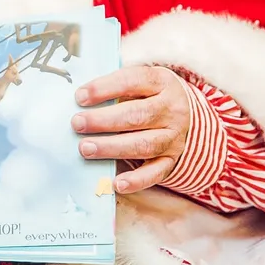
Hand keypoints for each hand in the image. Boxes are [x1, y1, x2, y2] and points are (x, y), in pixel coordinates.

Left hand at [71, 66, 190, 193]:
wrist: (187, 114)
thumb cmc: (150, 96)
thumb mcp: (140, 83)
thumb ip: (115, 88)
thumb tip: (78, 100)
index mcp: (161, 82)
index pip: (132, 82)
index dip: (104, 88)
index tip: (79, 97)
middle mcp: (171, 110)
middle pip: (137, 115)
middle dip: (104, 120)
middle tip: (77, 123)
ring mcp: (173, 137)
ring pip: (144, 144)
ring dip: (112, 148)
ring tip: (86, 149)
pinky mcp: (171, 160)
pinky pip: (156, 173)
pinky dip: (137, 180)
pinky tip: (116, 183)